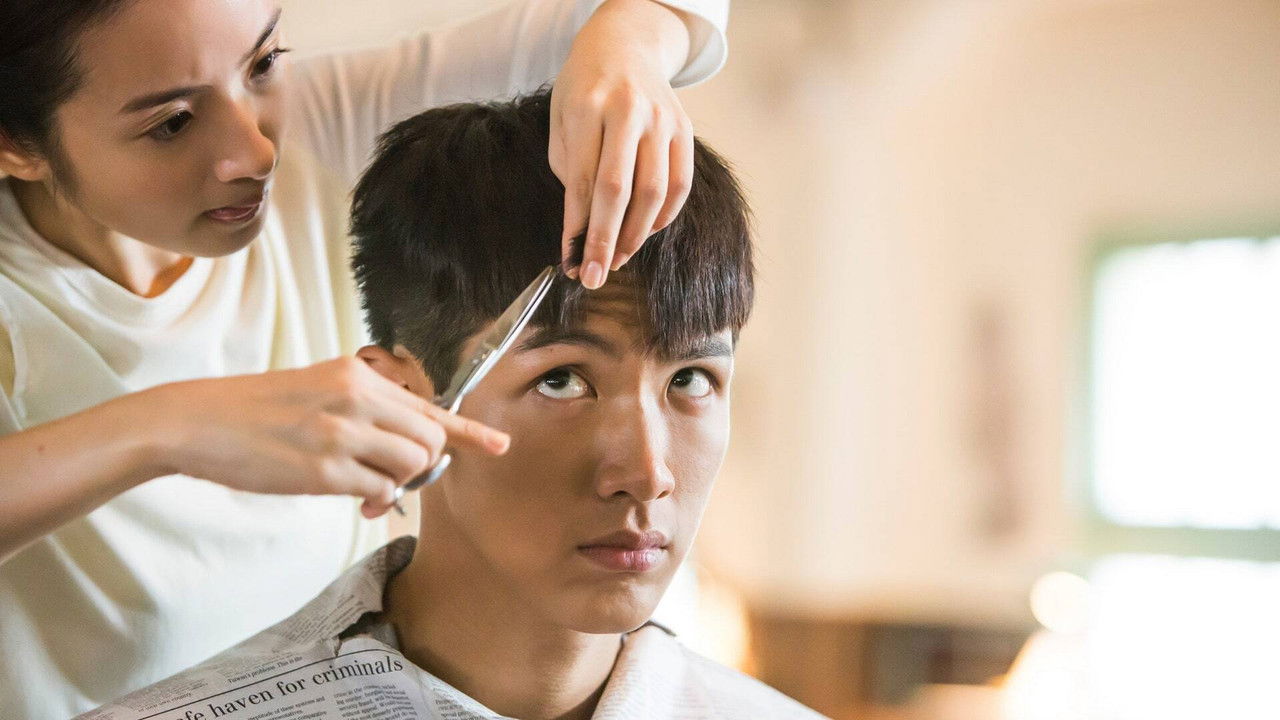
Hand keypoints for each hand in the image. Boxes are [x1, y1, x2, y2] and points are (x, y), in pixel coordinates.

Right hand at [148, 357, 508, 517]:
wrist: (198, 421)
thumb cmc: (258, 410)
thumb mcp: (318, 389)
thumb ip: (365, 409)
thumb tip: (408, 446)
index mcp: (357, 376)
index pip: (429, 406)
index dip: (469, 431)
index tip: (500, 445)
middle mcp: (356, 399)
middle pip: (429, 441)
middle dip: (422, 464)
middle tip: (392, 474)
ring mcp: (340, 435)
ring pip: (409, 467)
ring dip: (395, 483)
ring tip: (363, 486)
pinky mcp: (322, 472)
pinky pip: (376, 491)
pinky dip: (370, 498)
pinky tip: (346, 493)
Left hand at [549, 0, 693, 288]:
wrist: (624, 47)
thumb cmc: (584, 91)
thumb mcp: (562, 122)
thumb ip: (570, 173)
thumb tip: (579, 235)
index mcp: (589, 107)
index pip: (583, 180)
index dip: (577, 227)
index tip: (571, 263)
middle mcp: (630, 111)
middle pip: (619, 190)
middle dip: (605, 241)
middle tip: (595, 276)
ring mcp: (663, 120)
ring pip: (653, 193)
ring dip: (635, 236)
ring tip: (617, 259)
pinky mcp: (685, 131)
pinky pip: (679, 186)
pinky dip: (662, 217)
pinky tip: (643, 233)